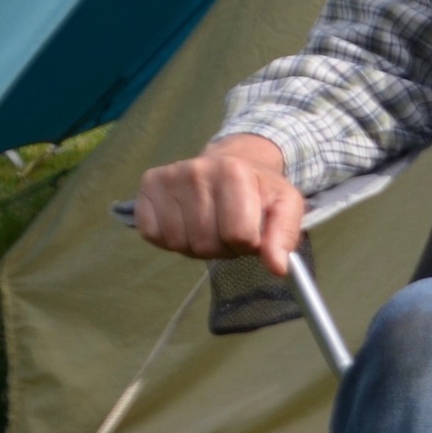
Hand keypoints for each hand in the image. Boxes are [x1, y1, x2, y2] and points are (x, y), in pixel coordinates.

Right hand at [134, 135, 303, 277]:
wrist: (230, 164)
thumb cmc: (258, 189)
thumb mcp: (285, 206)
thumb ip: (284, 236)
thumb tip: (278, 268)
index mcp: (233, 171)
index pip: (238, 236)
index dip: (247, 245)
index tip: (251, 232)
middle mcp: (196, 170)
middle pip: (207, 243)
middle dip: (223, 248)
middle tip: (229, 230)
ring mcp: (168, 178)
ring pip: (180, 243)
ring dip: (198, 246)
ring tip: (210, 226)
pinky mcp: (146, 188)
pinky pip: (154, 236)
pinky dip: (172, 240)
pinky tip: (187, 222)